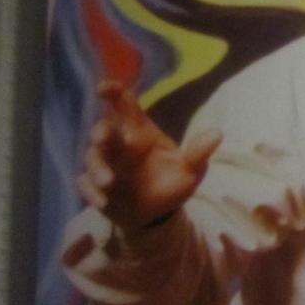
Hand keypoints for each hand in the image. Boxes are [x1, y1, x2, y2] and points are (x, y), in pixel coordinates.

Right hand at [77, 81, 221, 233]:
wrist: (157, 216)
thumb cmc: (172, 185)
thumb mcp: (190, 172)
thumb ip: (198, 153)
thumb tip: (218, 133)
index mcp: (141, 133)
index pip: (125, 106)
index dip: (113, 93)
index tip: (103, 88)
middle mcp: (119, 145)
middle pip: (103, 130)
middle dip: (100, 132)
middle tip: (102, 139)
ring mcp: (105, 165)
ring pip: (93, 158)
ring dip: (98, 168)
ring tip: (110, 183)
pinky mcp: (95, 186)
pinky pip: (86, 185)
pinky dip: (91, 192)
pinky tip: (102, 202)